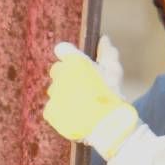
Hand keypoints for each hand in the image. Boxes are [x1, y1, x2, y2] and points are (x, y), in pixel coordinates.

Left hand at [42, 41, 139, 159]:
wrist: (107, 126)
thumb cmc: (112, 95)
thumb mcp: (114, 70)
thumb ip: (108, 52)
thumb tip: (104, 38)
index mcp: (75, 62)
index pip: (63, 50)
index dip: (68, 55)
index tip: (75, 64)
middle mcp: (60, 75)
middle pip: (58, 71)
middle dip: (68, 77)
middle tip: (84, 89)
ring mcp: (54, 94)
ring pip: (56, 91)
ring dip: (65, 95)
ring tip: (82, 105)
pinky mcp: (50, 112)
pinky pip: (53, 108)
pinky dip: (62, 112)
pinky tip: (76, 116)